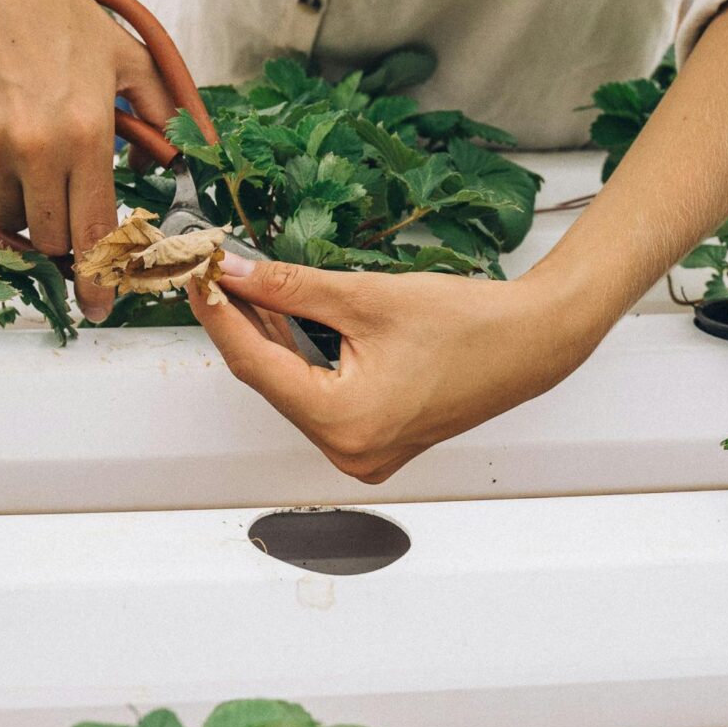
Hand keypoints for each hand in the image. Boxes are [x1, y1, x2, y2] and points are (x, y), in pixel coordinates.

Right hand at [0, 0, 175, 317]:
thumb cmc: (57, 15)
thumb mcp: (124, 58)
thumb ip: (158, 113)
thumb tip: (165, 164)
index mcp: (84, 133)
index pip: (94, 231)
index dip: (98, 279)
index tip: (99, 306)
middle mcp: (32, 148)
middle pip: (50, 236)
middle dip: (64, 233)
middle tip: (67, 204)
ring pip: (9, 215)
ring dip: (25, 201)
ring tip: (31, 150)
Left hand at [190, 258, 617, 482]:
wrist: (531, 343)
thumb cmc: (465, 323)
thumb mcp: (365, 298)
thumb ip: (290, 288)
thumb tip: (234, 274)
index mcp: (345, 422)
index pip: (256, 365)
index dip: (220, 316)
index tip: (196, 278)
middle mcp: (349, 451)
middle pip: (272, 380)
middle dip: (243, 324)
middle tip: (216, 274)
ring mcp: (362, 452)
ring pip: (293, 387)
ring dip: (271, 339)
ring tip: (245, 286)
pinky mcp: (375, 441)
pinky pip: (319, 396)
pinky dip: (303, 358)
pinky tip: (285, 317)